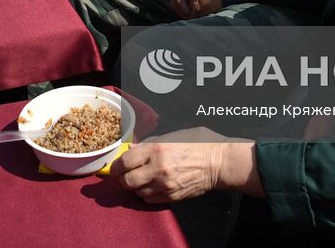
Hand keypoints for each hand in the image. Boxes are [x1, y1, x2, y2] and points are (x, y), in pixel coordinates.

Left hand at [117, 131, 257, 202]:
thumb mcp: (173, 135)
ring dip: (136, 187)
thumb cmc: (199, 144)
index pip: (125, 161)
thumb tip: (133, 149)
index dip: (116, 165)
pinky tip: (153, 186)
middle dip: (123, 178)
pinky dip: (147, 194)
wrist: (219, 162)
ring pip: (137, 193)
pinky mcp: (172, 197)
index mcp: (157, 149)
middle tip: (125, 174)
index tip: (115, 166)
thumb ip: (150, 143)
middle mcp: (158, 169)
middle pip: (127, 181)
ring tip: (141, 179)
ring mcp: (165, 185)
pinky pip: (150, 200)